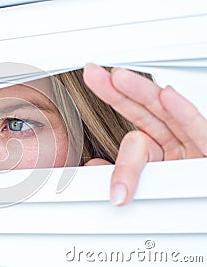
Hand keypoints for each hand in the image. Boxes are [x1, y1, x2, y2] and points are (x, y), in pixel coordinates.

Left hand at [82, 63, 206, 205]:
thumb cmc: (183, 201)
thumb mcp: (148, 190)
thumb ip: (123, 175)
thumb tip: (94, 166)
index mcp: (160, 149)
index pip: (133, 122)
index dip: (113, 101)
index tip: (91, 85)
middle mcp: (177, 143)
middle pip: (146, 110)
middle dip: (118, 91)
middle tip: (93, 74)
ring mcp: (195, 146)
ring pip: (168, 115)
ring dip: (142, 94)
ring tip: (118, 78)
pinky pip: (200, 132)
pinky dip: (184, 114)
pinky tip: (168, 95)